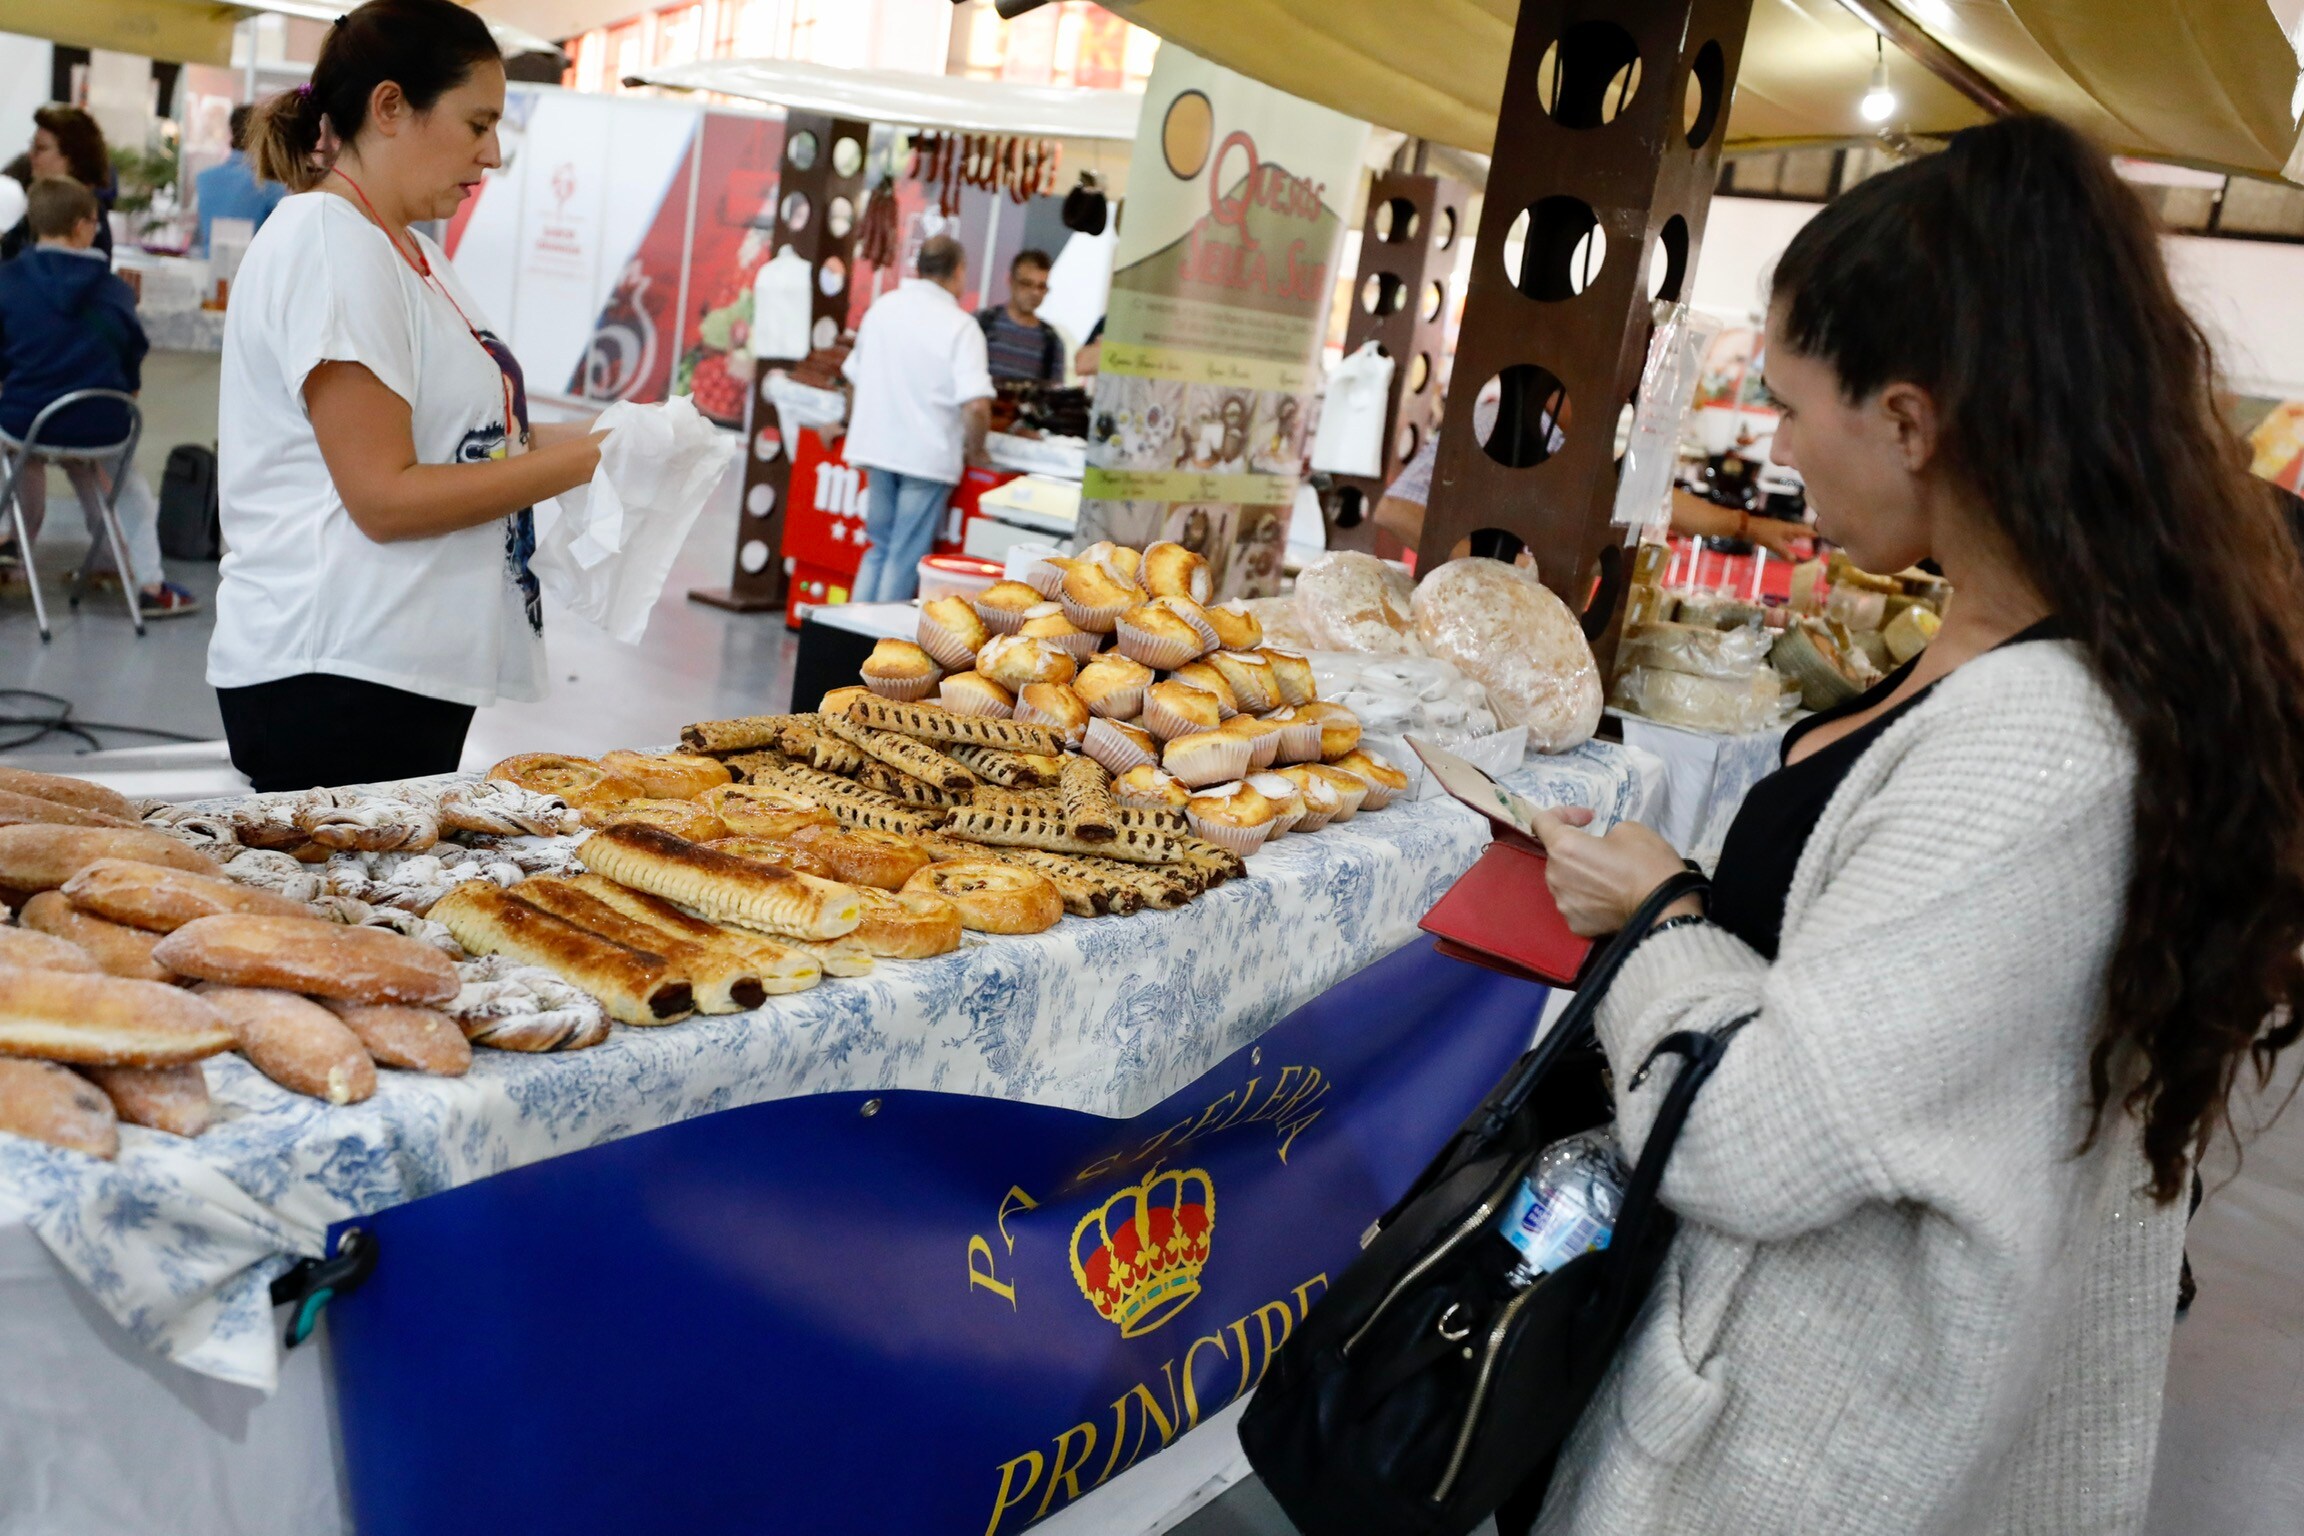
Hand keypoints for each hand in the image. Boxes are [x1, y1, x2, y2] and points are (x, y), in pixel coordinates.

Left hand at [1528, 807, 1696, 936]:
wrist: (1665, 909)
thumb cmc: (1647, 863)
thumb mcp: (1629, 829)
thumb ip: (1602, 834)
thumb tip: (1599, 847)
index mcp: (1564, 847)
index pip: (1543, 822)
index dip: (1563, 813)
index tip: (1588, 818)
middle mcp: (1555, 876)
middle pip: (1556, 855)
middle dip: (1576, 849)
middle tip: (1604, 850)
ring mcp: (1563, 903)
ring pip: (1564, 881)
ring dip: (1580, 874)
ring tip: (1608, 877)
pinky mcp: (1575, 924)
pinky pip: (1575, 903)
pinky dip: (1588, 898)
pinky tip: (1609, 898)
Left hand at [1748, 518, 1811, 561]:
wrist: (1748, 527)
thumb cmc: (1763, 534)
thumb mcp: (1775, 545)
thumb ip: (1785, 553)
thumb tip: (1794, 561)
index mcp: (1790, 528)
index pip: (1805, 529)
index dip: (1813, 533)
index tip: (1821, 536)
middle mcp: (1786, 526)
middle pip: (1800, 528)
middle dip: (1807, 533)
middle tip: (1814, 538)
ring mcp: (1779, 527)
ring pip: (1792, 531)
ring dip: (1799, 535)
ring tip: (1805, 539)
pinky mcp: (1773, 530)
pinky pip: (1785, 533)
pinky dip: (1790, 537)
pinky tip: (1788, 541)